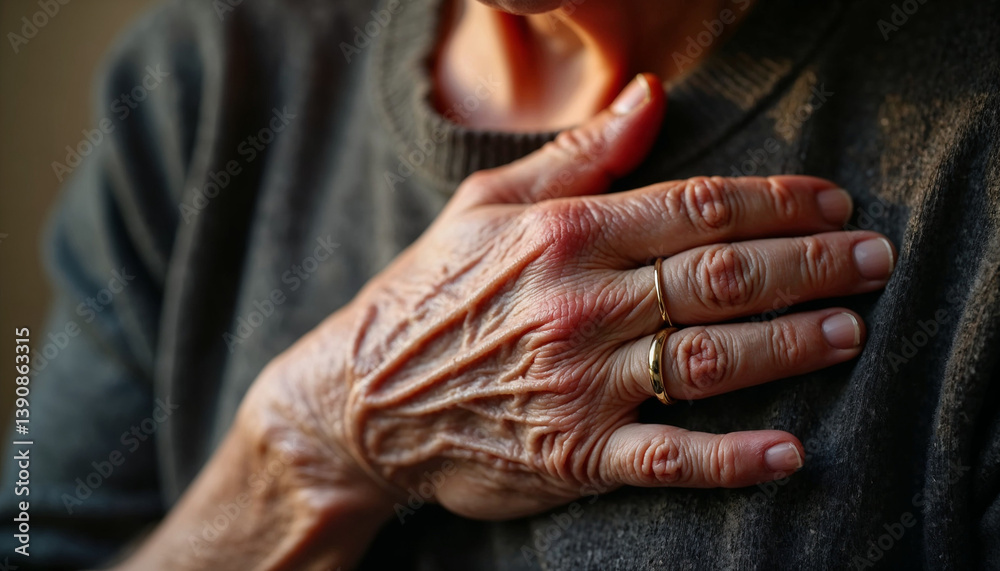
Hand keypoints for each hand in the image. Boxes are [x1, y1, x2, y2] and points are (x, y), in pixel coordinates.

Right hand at [245, 74, 894, 526]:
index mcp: (566, 233)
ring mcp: (580, 381)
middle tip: (875, 258)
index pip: (696, 207)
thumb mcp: (487, 203)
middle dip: (812, 263)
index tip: (833, 202)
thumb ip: (578, 154)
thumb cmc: (429, 294)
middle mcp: (582, 302)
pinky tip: (789, 453)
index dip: (778, 202)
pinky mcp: (574, 453)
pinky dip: (734, 459)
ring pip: (712, 357)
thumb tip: (650, 96)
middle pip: (723, 275)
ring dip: (793, 342)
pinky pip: (669, 458)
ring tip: (849, 330)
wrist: (362, 399)